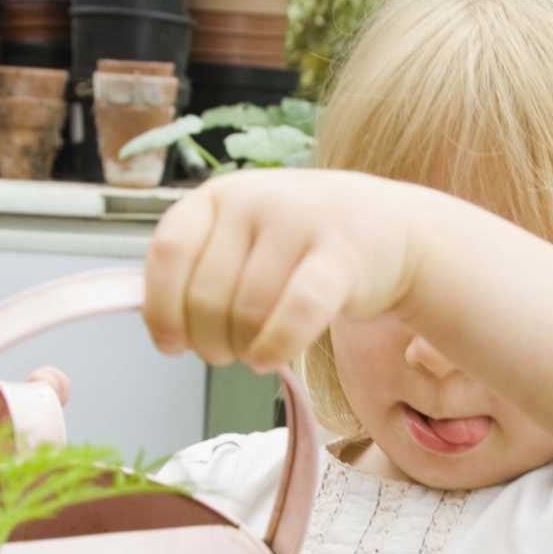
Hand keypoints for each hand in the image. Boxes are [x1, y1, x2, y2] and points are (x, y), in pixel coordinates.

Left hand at [142, 170, 431, 369]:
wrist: (391, 231)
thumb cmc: (301, 249)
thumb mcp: (243, 239)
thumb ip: (199, 268)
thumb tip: (161, 325)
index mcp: (219, 195)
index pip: (169, 253)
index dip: (161, 309)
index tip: (171, 346)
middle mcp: (256, 199)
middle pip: (207, 295)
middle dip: (208, 341)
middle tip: (223, 354)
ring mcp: (300, 222)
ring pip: (248, 311)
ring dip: (241, 349)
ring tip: (251, 354)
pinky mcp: (342, 255)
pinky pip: (294, 314)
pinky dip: (274, 347)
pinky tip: (268, 358)